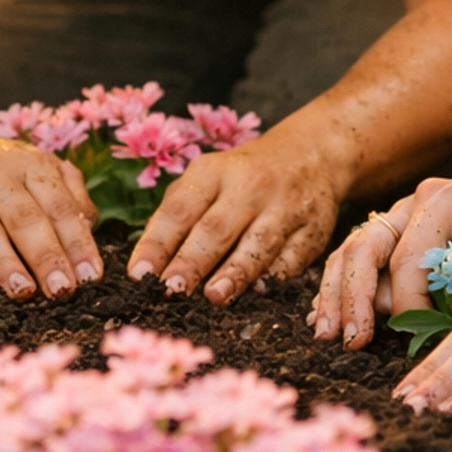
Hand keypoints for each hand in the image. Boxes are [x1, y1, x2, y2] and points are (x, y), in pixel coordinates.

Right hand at [0, 129, 100, 298]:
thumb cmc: (4, 169)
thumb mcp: (41, 168)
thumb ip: (70, 192)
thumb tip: (90, 225)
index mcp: (31, 165)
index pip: (59, 207)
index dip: (77, 243)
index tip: (90, 277)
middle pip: (24, 219)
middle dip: (45, 257)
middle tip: (61, 290)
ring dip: (4, 262)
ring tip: (23, 291)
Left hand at [126, 120, 349, 302]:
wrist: (312, 155)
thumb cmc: (244, 176)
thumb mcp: (208, 178)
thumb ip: (178, 214)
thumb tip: (149, 263)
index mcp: (214, 172)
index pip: (179, 210)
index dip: (158, 243)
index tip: (139, 274)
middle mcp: (250, 186)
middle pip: (216, 228)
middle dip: (192, 261)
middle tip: (171, 289)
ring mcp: (284, 208)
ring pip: (258, 243)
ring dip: (235, 272)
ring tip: (214, 296)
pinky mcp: (312, 231)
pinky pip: (291, 258)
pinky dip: (274, 277)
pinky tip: (259, 291)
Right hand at [310, 176, 451, 349]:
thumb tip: (422, 323)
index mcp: (441, 199)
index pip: (407, 257)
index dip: (404, 300)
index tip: (409, 334)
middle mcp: (409, 203)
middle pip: (364, 249)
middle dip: (352, 298)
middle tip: (349, 339)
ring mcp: (394, 217)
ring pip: (349, 253)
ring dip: (335, 296)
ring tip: (326, 333)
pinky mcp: (387, 234)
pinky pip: (352, 260)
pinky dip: (338, 290)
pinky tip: (325, 318)